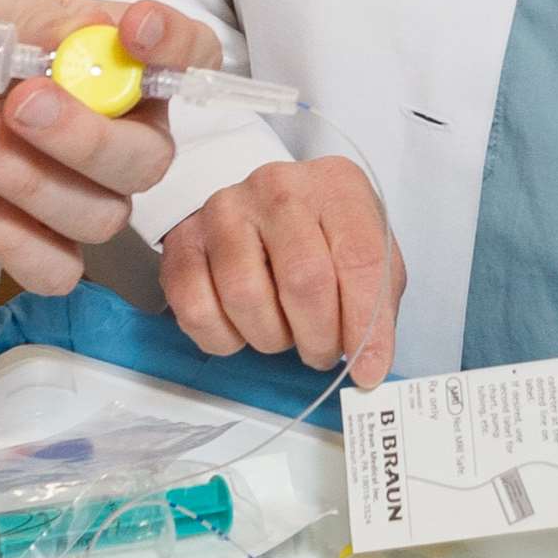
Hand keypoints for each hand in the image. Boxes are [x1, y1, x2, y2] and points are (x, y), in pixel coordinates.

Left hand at [0, 0, 199, 298]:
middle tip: (22, 101)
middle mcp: (123, 136)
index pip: (191, 56)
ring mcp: (84, 195)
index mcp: (127, 67)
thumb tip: (84, 35)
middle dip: (86, 136)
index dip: (175, 47)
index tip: (132, 30)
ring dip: (29, 179)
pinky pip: (54, 268)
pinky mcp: (37, 243)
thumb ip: (38, 12)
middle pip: (148, 159)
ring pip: (98, 216)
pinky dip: (10, 238)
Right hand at [158, 154, 407, 382]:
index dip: (366, 326)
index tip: (368, 371)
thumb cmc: (321, 235)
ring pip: (246, 296)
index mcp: (336, 186)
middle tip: (321, 352)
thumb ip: (374, 304)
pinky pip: (197, 309)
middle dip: (318, 337)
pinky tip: (242, 326)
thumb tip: (368, 370)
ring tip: (283, 329)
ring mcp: (224, 210)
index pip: (361, 260)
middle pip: (303, 280)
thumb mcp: (367, 252)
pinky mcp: (183, 240)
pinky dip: (224, 338)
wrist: (262, 205)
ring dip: (271, 337)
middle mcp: (278, 188)